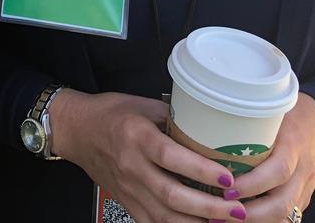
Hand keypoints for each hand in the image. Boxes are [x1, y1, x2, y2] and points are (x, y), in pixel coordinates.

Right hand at [49, 90, 248, 222]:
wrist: (76, 130)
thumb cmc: (109, 113)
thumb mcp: (142, 104)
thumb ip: (174, 117)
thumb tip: (210, 125)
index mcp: (137, 137)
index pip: (172, 158)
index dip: (201, 170)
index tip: (228, 177)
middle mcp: (132, 166)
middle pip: (172, 195)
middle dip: (209, 207)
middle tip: (238, 209)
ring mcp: (128, 189)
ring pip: (164, 216)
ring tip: (226, 222)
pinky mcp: (126, 203)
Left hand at [230, 94, 314, 221]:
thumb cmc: (287, 115)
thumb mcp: (271, 113)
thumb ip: (247, 122)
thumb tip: (206, 123)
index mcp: (293, 145)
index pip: (278, 170)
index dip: (253, 184)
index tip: (227, 189)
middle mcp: (302, 171)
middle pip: (282, 203)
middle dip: (251, 214)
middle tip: (221, 212)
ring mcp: (304, 189)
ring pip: (285, 216)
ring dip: (256, 222)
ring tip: (224, 220)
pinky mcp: (302, 200)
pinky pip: (287, 218)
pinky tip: (241, 221)